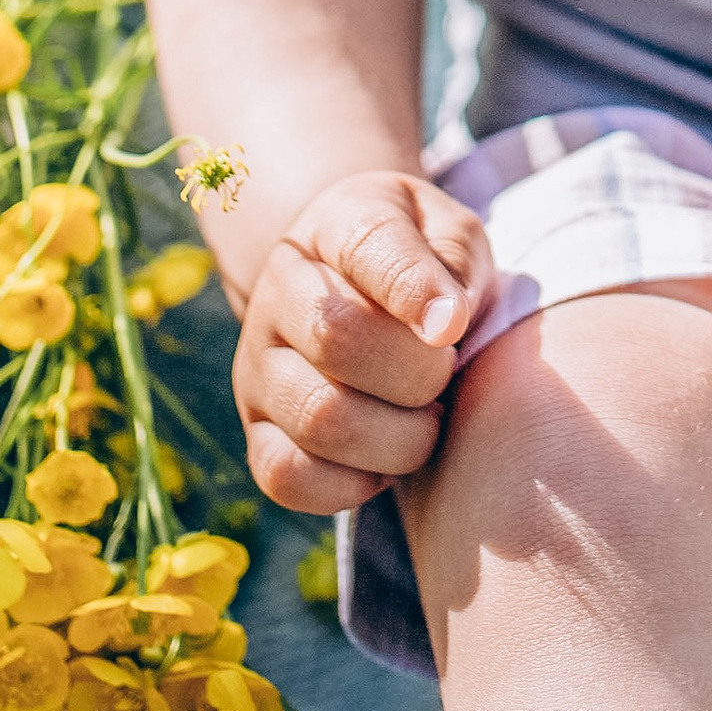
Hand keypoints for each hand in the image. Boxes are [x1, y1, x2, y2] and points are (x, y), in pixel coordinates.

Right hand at [233, 167, 496, 515]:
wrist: (354, 286)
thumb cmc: (420, 257)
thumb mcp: (449, 231)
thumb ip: (455, 260)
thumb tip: (443, 323)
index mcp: (336, 224)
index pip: (368, 245)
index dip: (416, 289)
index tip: (455, 325)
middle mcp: (281, 291)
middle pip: (337, 337)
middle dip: (417, 372)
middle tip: (443, 372)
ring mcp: (259, 366)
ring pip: (317, 418)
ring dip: (396, 437)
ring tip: (424, 420)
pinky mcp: (256, 431)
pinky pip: (285, 477)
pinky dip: (350, 486)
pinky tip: (384, 461)